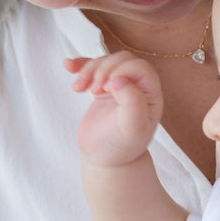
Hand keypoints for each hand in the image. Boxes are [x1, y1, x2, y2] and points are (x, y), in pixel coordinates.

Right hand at [66, 52, 162, 167]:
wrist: (105, 160)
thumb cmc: (122, 147)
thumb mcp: (132, 128)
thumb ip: (132, 102)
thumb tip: (119, 79)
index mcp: (150, 95)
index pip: (140, 68)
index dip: (122, 71)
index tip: (108, 88)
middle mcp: (137, 88)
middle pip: (121, 60)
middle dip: (104, 69)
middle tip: (94, 89)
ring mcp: (119, 87)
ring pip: (106, 62)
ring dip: (89, 69)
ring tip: (79, 88)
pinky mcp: (102, 89)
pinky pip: (92, 68)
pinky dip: (80, 65)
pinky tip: (69, 66)